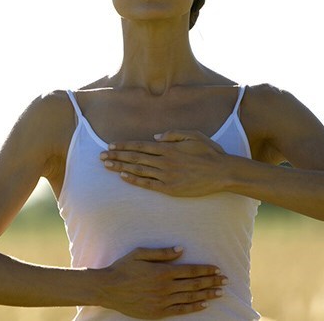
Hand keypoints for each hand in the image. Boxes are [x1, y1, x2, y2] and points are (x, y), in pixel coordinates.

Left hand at [100, 130, 230, 196]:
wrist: (222, 173)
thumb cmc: (209, 152)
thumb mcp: (193, 135)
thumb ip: (173, 135)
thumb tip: (154, 137)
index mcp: (168, 148)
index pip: (140, 146)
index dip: (124, 146)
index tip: (111, 145)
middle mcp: (165, 161)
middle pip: (135, 158)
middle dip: (116, 156)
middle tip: (101, 156)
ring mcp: (167, 175)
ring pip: (138, 170)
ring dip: (120, 168)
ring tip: (107, 165)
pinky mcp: (170, 188)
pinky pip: (148, 184)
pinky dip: (135, 180)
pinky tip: (123, 177)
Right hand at [100, 246, 226, 318]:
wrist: (108, 289)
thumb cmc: (123, 268)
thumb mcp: (140, 254)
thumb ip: (161, 252)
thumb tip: (181, 249)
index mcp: (162, 271)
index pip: (190, 270)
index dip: (206, 270)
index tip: (218, 269)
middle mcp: (165, 287)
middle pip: (194, 284)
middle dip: (212, 281)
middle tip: (225, 280)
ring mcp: (162, 301)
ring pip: (190, 297)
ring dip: (207, 294)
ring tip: (219, 292)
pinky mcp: (158, 312)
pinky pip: (180, 310)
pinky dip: (193, 308)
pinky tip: (204, 305)